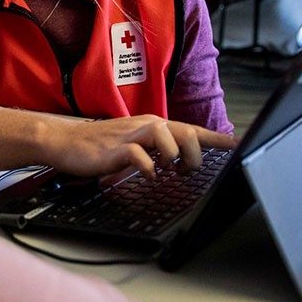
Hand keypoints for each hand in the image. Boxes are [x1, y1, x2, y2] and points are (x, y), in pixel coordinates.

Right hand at [39, 114, 237, 179]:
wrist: (63, 142)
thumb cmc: (97, 146)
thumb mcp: (132, 144)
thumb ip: (154, 148)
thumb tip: (178, 159)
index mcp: (150, 125)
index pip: (189, 129)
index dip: (215, 138)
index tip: (238, 145)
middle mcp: (143, 126)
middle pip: (184, 129)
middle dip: (194, 152)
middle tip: (186, 171)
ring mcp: (128, 136)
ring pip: (166, 135)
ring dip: (174, 156)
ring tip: (169, 171)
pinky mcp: (114, 149)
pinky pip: (139, 156)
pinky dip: (149, 168)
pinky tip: (147, 175)